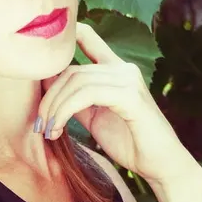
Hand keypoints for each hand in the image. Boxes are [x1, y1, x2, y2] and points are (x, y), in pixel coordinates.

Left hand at [36, 22, 198, 187]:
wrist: (160, 166)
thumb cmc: (129, 142)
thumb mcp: (94, 116)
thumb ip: (74, 99)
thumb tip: (46, 83)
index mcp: (116, 70)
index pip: (89, 38)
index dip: (66, 34)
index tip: (43, 49)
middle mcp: (123, 69)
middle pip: (71, 70)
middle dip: (49, 97)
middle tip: (40, 125)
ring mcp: (128, 80)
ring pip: (76, 82)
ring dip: (55, 108)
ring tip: (49, 130)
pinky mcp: (130, 96)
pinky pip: (87, 95)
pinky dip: (66, 111)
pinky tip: (58, 129)